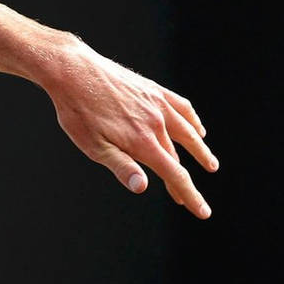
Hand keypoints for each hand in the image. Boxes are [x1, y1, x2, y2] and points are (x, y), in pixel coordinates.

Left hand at [44, 39, 216, 217]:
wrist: (72, 71)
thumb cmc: (78, 110)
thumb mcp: (93, 144)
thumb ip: (121, 166)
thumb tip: (142, 187)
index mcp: (143, 142)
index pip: (175, 175)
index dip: (190, 195)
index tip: (203, 212)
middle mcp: (156, 123)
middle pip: (177, 158)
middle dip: (182, 180)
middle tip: (186, 196)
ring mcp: (157, 104)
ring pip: (187, 132)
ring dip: (200, 150)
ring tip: (210, 164)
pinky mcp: (153, 89)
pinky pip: (182, 107)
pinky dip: (193, 120)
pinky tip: (198, 128)